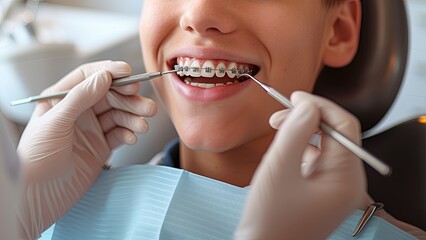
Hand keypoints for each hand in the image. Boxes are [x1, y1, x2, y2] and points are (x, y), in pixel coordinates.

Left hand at [16, 61, 156, 238]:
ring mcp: (91, 129)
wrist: (40, 196)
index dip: (110, 72)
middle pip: (110, 95)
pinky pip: (120, 134)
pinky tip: (132, 138)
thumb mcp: (56, 121)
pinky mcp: (101, 146)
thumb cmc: (37, 158)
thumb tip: (104, 76)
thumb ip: (81, 97)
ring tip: (143, 125)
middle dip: (129, 99)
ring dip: (133, 118)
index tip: (129, 72)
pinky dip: (128, 134)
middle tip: (146, 106)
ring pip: (119, 114)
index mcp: (61, 99)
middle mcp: (78, 111)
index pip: (89, 77)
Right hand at [234, 91, 367, 239]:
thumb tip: (308, 104)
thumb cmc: (269, 219)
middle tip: (277, 117)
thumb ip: (296, 131)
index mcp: (346, 178)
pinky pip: (315, 159)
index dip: (320, 105)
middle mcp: (347, 182)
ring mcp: (334, 187)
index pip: (344, 126)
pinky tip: (281, 152)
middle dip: (306, 120)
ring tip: (275, 133)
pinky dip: (298, 149)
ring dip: (300, 133)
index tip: (294, 96)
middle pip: (335, 134)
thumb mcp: (279, 168)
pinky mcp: (321, 190)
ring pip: (323, 145)